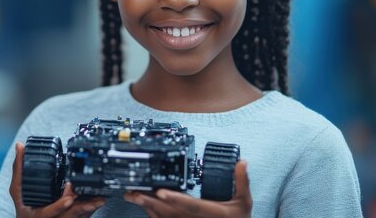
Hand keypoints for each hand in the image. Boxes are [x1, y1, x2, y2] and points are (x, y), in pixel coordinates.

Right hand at [10, 143, 104, 217]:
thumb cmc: (25, 207)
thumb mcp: (18, 190)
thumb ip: (20, 169)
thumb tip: (20, 146)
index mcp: (38, 214)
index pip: (49, 212)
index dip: (59, 206)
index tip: (68, 199)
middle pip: (68, 216)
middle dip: (82, 208)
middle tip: (93, 199)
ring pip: (78, 217)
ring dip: (89, 208)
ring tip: (99, 199)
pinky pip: (82, 216)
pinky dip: (90, 208)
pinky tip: (98, 200)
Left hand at [124, 160, 251, 217]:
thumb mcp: (244, 202)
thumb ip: (242, 181)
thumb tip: (242, 162)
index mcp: (209, 213)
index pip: (189, 205)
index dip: (174, 199)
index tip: (161, 192)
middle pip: (169, 212)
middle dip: (150, 202)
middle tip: (135, 192)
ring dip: (147, 206)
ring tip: (132, 195)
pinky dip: (151, 213)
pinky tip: (142, 204)